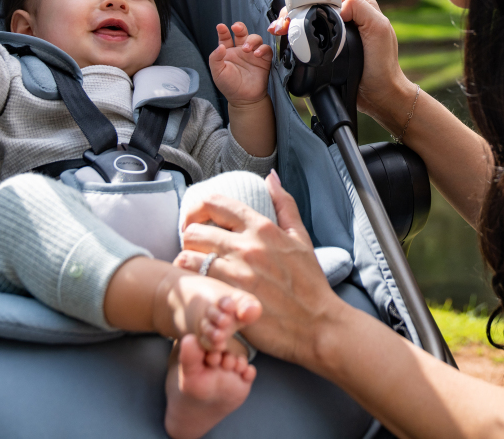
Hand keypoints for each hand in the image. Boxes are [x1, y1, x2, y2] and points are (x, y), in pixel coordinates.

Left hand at [175, 171, 344, 369]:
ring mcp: (234, 273)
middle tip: (196, 247)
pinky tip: (198, 287)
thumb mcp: (301, 237)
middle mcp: (245, 246)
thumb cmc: (310, 282)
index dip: (200, 209)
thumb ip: (284, 204)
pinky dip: (191, 282)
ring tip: (194, 268)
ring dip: (187, 260)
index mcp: (262, 228)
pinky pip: (195, 283)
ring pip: (189, 256)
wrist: (317, 325)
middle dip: (191, 236)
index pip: (217, 204)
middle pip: (196, 230)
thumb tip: (271, 178)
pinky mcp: (227, 298)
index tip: (199, 220)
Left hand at [209, 22, 272, 107]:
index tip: (221, 27)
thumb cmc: (229, 86)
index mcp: (228, 52)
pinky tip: (257, 54)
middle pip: (242, 33)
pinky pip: (266, 49)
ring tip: (246, 49)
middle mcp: (241, 50)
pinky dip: (263, 49)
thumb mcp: (217, 73)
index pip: (225, 37)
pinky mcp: (264, 59)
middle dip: (240, 28)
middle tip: (236, 28)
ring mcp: (253, 54)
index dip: (223, 31)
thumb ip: (215, 59)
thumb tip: (220, 46)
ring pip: (255, 38)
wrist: (244, 99)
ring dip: (251, 40)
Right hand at [269, 0, 414, 127]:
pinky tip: (287, 38)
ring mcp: (339, 30)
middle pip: (315, 4)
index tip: (293, 13)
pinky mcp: (332, 44)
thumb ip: (361, 9)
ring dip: (293, 22)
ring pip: (311, 18)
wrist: (379, 94)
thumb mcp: (379, 29)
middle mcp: (350, 14)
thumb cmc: (383, 65)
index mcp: (361, 5)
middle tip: (282, 24)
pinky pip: (312, 34)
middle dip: (295, 11)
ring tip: (280, 30)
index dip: (308, 0)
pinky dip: (297, 35)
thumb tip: (338, 7)